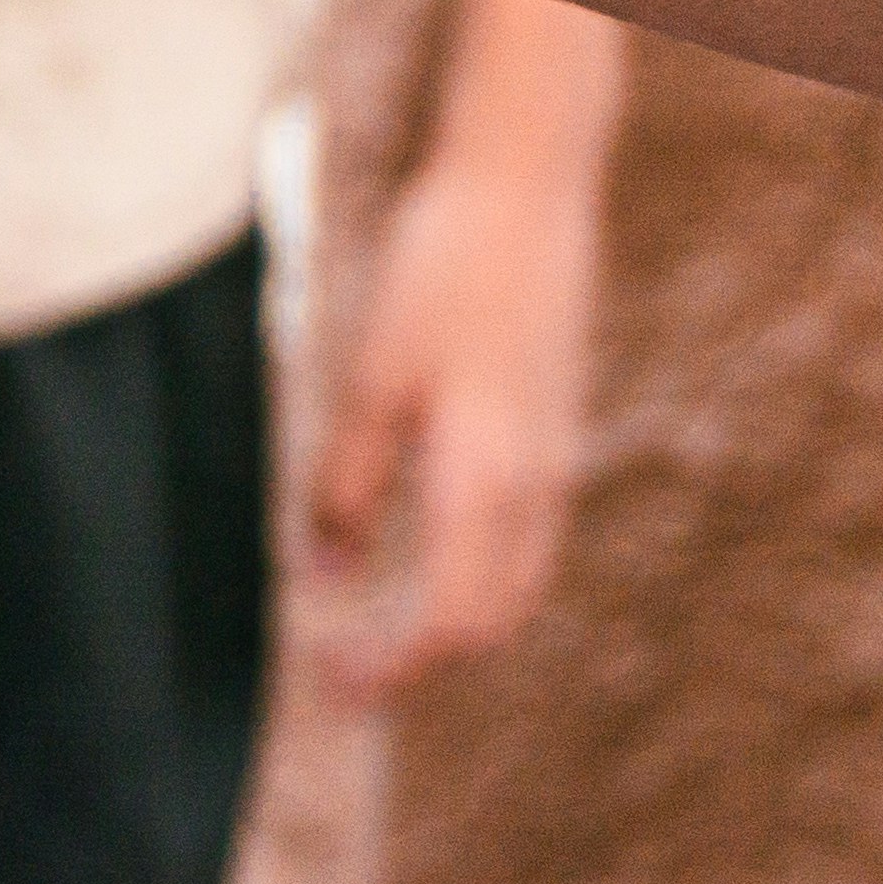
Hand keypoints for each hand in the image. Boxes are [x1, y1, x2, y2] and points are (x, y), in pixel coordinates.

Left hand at [299, 128, 603, 708]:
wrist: (526, 193)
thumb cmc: (439, 272)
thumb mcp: (371, 378)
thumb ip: (348, 482)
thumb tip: (325, 571)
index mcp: (488, 481)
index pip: (449, 623)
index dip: (393, 669)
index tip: (334, 690)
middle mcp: (537, 486)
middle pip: (490, 620)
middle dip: (421, 661)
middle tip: (343, 674)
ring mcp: (557, 460)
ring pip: (515, 583)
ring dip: (452, 623)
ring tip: (375, 631)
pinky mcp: (556, 432)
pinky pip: (524, 539)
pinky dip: (476, 575)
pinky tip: (423, 559)